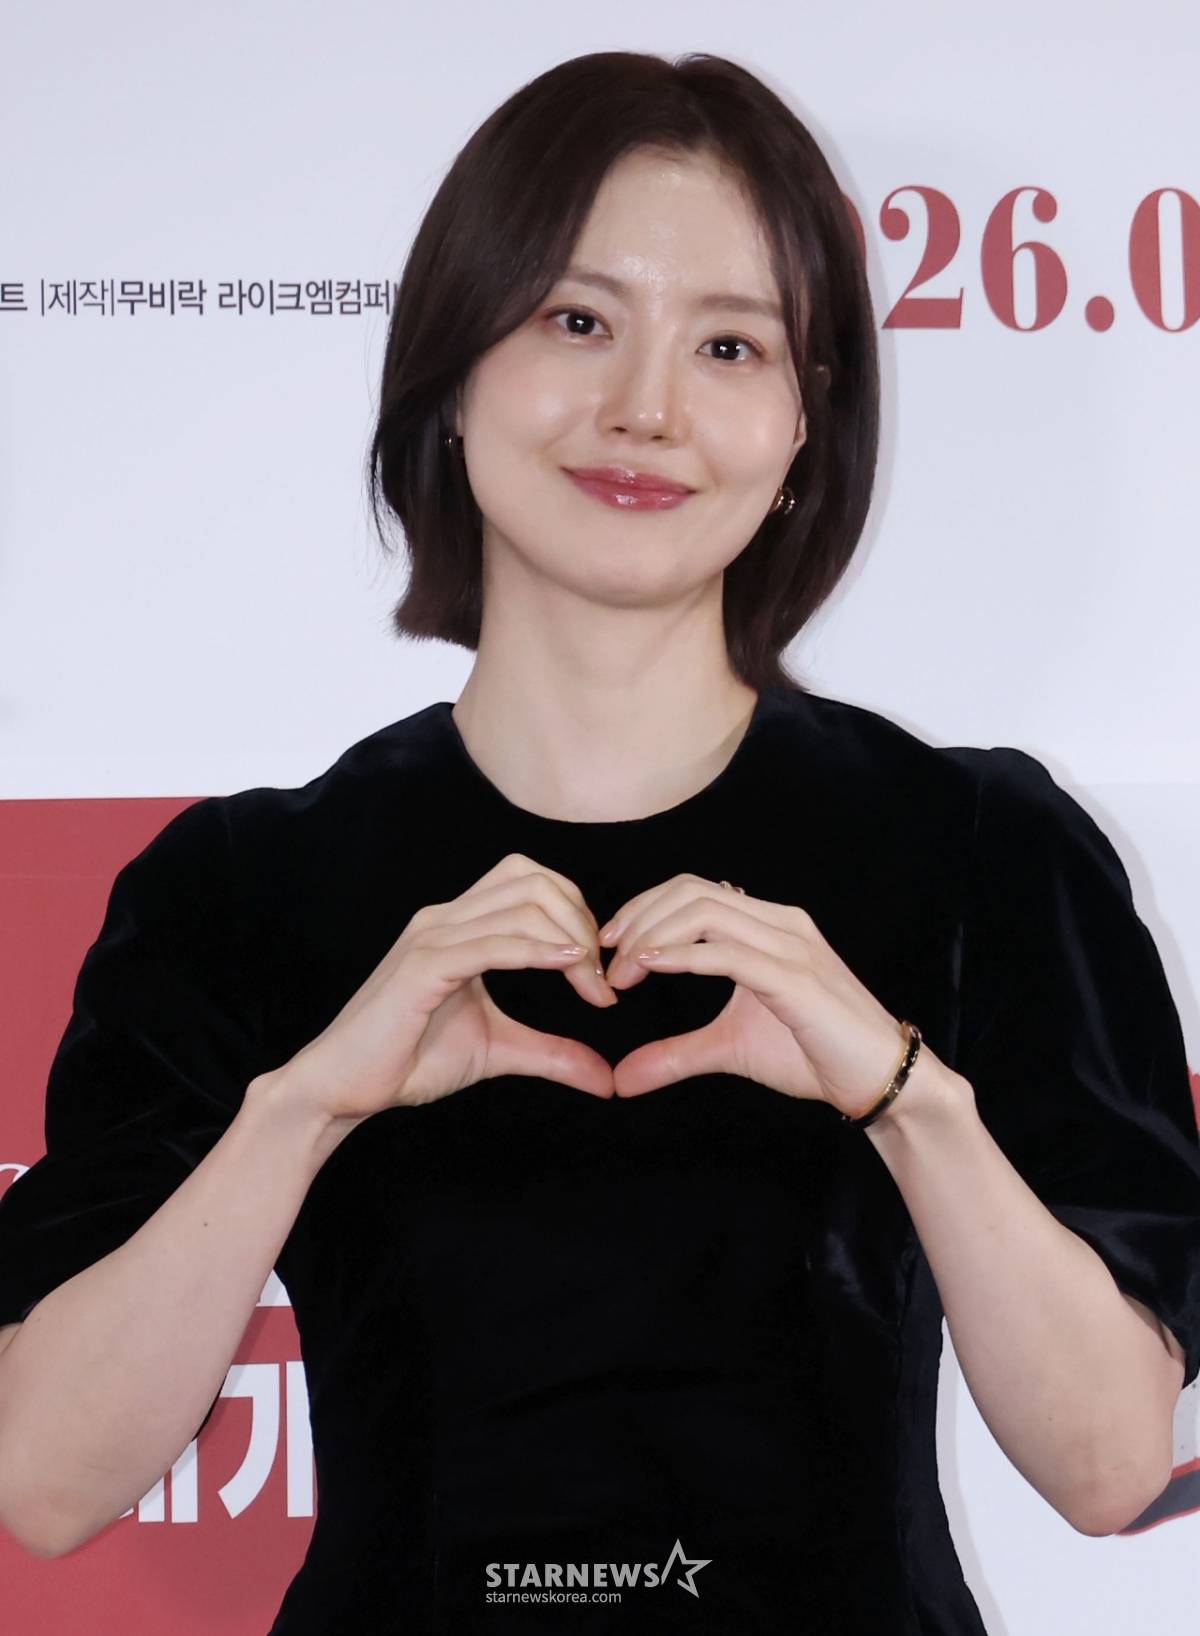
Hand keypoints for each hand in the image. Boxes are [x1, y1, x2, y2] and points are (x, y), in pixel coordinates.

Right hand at [266, 854, 615, 1127]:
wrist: (342, 1088)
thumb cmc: (409, 1062)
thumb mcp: (499, 1050)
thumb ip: (552, 1053)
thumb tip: (607, 1079)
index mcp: (458, 924)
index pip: (530, 881)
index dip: (576, 913)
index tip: (599, 972)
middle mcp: (443, 918)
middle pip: (532, 879)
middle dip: (580, 919)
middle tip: (599, 977)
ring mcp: (430, 937)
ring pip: (519, 904)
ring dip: (568, 939)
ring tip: (590, 982)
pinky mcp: (421, 967)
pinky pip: (490, 943)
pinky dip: (536, 950)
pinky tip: (568, 966)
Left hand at [600, 875, 909, 1114]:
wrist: (880, 1080)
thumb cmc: (814, 1055)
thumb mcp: (729, 1049)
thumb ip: (676, 1054)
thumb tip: (622, 1078)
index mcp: (767, 924)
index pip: (692, 890)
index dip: (642, 909)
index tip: (607, 945)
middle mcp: (780, 922)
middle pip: (690, 891)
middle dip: (637, 917)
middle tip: (604, 958)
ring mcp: (791, 945)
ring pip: (705, 911)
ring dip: (651, 936)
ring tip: (621, 972)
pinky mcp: (796, 978)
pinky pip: (728, 953)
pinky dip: (681, 955)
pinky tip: (649, 969)